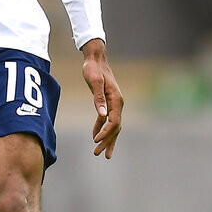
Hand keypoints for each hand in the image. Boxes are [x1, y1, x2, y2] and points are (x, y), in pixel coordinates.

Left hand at [81, 38, 122, 157]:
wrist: (96, 58)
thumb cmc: (93, 69)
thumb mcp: (94, 82)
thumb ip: (98, 98)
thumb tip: (102, 115)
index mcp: (116, 100)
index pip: (113, 121)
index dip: (106, 133)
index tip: (96, 141)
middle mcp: (118, 103)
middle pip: (115, 127)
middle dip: (107, 141)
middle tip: (98, 154)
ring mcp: (114, 103)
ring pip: (113, 126)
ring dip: (107, 139)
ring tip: (101, 153)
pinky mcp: (108, 102)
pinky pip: (107, 120)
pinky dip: (102, 128)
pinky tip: (95, 136)